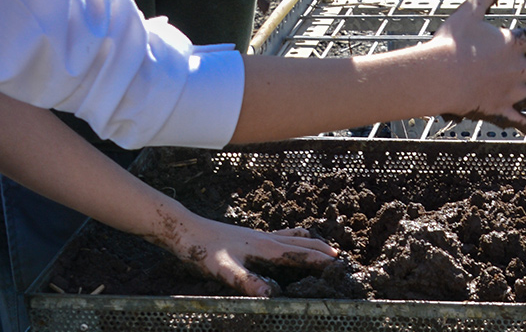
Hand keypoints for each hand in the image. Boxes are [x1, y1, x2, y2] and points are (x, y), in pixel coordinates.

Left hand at [149, 206, 336, 296]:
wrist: (186, 230)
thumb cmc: (203, 250)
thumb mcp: (224, 270)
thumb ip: (247, 281)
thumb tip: (272, 294)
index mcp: (264, 247)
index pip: (298, 254)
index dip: (318, 261)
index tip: (338, 266)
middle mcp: (265, 239)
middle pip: (300, 243)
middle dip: (321, 250)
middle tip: (339, 257)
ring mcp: (258, 235)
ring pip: (291, 236)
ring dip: (310, 241)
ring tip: (323, 245)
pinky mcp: (249, 236)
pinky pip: (279, 235)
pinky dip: (293, 237)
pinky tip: (288, 240)